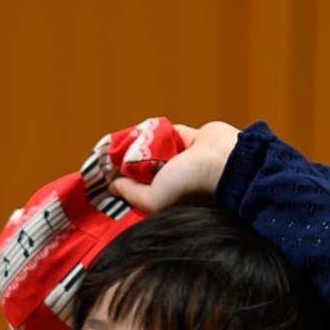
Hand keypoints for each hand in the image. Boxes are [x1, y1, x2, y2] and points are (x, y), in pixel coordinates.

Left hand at [112, 118, 238, 213]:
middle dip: (130, 162)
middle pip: (146, 167)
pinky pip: (169, 132)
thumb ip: (132, 194)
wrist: (222, 162)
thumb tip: (112, 187)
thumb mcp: (154, 198)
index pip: (140, 189)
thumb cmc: (190, 186)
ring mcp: (183, 157)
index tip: (107, 173)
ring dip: (142, 144)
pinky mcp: (192, 138)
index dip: (123, 181)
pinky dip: (157, 130)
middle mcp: (175, 178)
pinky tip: (142, 131)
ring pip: (156, 148)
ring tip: (123, 142)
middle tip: (112, 155)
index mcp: (167, 196)